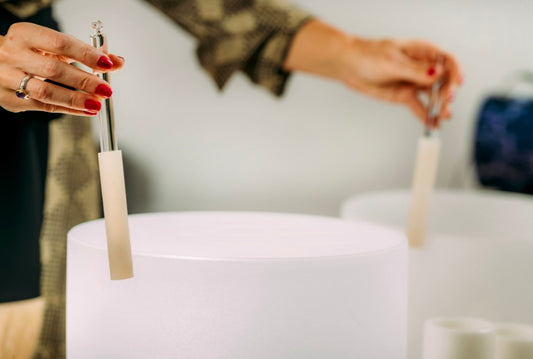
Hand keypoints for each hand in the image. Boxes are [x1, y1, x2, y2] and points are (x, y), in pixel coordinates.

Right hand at [0, 22, 124, 115]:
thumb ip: (86, 53)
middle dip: (84, 81)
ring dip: (76, 100)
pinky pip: (43, 107)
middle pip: (53, 70)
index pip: (60, 43)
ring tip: (97, 103)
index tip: (107, 64)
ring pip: (46, 92)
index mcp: (24, 34)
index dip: (86, 54)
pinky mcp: (9, 99)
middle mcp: (12, 55)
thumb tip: (117, 62)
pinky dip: (68, 109)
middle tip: (105, 89)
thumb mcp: (54, 46)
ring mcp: (7, 78)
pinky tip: (85, 110)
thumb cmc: (29, 53)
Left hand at [340, 38, 461, 125]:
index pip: (447, 61)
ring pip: (434, 95)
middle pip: (443, 80)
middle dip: (448, 91)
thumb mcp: (393, 62)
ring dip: (440, 106)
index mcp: (423, 52)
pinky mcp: (405, 96)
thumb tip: (438, 73)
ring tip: (444, 116)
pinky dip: (426, 116)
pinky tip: (433, 125)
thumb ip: (416, 70)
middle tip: (445, 101)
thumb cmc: (368, 56)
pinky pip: (420, 107)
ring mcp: (414, 82)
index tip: (457, 83)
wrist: (349, 66)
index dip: (455, 71)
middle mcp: (422, 67)